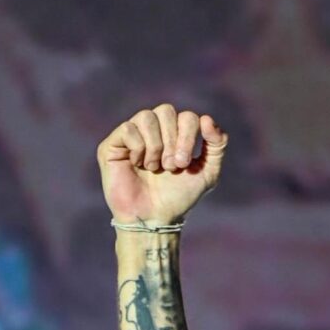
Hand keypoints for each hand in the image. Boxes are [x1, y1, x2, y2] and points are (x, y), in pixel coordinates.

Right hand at [98, 104, 227, 225]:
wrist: (155, 218)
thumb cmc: (178, 197)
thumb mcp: (207, 173)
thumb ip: (216, 145)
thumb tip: (208, 119)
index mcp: (174, 133)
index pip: (186, 117)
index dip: (188, 136)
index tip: (183, 164)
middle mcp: (153, 129)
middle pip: (166, 111)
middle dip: (172, 141)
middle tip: (170, 166)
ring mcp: (132, 134)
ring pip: (146, 116)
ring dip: (156, 146)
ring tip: (154, 168)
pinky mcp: (113, 143)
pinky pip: (128, 128)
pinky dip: (138, 148)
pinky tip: (137, 165)